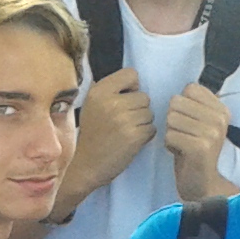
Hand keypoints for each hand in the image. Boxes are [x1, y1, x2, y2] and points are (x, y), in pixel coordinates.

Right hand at [63, 67, 154, 206]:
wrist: (87, 164)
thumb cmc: (92, 134)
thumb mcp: (91, 105)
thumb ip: (109, 90)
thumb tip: (133, 81)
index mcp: (100, 91)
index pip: (131, 74)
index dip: (132, 87)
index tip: (125, 99)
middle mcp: (112, 102)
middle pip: (144, 96)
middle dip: (138, 109)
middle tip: (124, 121)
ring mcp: (124, 119)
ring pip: (150, 113)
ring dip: (143, 123)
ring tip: (127, 132)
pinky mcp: (134, 136)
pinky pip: (152, 128)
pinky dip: (145, 135)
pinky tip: (131, 141)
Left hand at [163, 83, 233, 201]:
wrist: (203, 184)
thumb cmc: (194, 150)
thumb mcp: (200, 123)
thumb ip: (194, 104)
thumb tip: (183, 88)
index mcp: (221, 109)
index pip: (190, 88)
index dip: (181, 105)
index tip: (189, 122)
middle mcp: (220, 119)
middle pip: (177, 102)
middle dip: (173, 120)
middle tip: (184, 135)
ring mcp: (212, 132)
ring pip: (171, 118)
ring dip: (170, 133)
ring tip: (182, 143)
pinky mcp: (200, 147)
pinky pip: (170, 135)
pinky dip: (169, 145)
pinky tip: (180, 153)